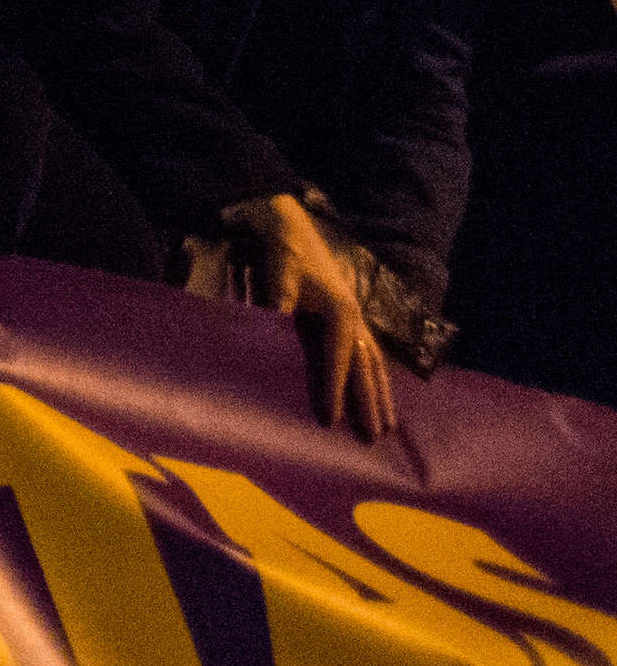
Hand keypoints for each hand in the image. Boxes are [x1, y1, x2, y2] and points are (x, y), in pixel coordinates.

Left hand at [250, 198, 393, 438]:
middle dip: (371, 403)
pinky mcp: (353, 316)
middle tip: (375, 436)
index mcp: (341, 312)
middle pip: (366, 368)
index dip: (335, 390)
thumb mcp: (279, 278)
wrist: (292, 228)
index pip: (338, 360)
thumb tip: (277, 326)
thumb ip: (281, 305)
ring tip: (388, 426)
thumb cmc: (285, 255)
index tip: (331, 419)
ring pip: (375, 363)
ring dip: (381, 394)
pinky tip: (380, 394)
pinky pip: (371, 353)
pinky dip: (377, 376)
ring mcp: (359, 318)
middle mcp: (356, 319)